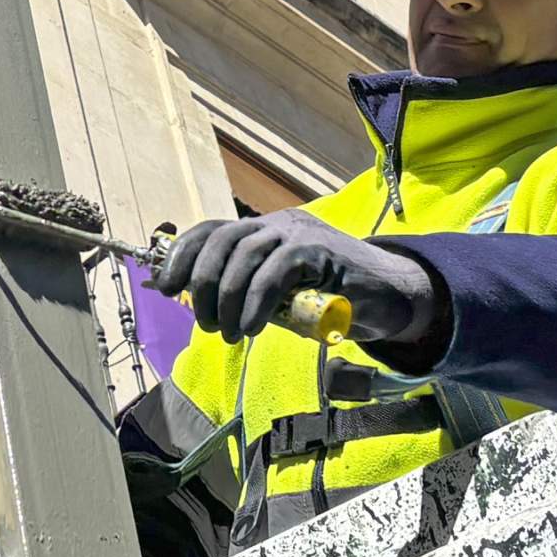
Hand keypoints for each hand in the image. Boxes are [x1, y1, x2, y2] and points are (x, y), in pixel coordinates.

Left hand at [151, 209, 440, 344]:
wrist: (393, 298)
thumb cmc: (334, 301)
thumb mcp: (281, 296)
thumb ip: (249, 293)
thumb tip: (200, 305)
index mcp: (265, 230)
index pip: (211, 230)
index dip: (182, 255)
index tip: (163, 287)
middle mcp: (278, 224)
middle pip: (220, 239)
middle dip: (200, 282)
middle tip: (203, 322)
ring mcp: (298, 232)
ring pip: (243, 255)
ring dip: (224, 299)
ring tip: (226, 332)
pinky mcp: (318, 250)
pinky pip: (274, 272)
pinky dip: (254, 302)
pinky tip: (248, 327)